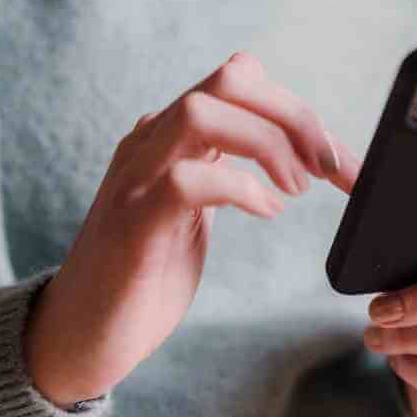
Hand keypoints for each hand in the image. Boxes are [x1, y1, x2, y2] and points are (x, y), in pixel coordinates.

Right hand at [25, 52, 360, 407]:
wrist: (78, 337)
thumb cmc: (141, 281)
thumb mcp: (192, 216)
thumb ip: (223, 178)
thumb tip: (288, 162)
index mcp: (168, 139)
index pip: (239, 81)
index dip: (298, 111)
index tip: (338, 161)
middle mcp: (149, 145)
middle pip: (229, 80)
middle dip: (294, 116)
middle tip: (328, 169)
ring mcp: (136, 180)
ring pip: (203, 112)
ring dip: (268, 144)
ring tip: (294, 190)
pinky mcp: (133, 224)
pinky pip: (187, 179)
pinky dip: (240, 188)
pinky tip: (266, 212)